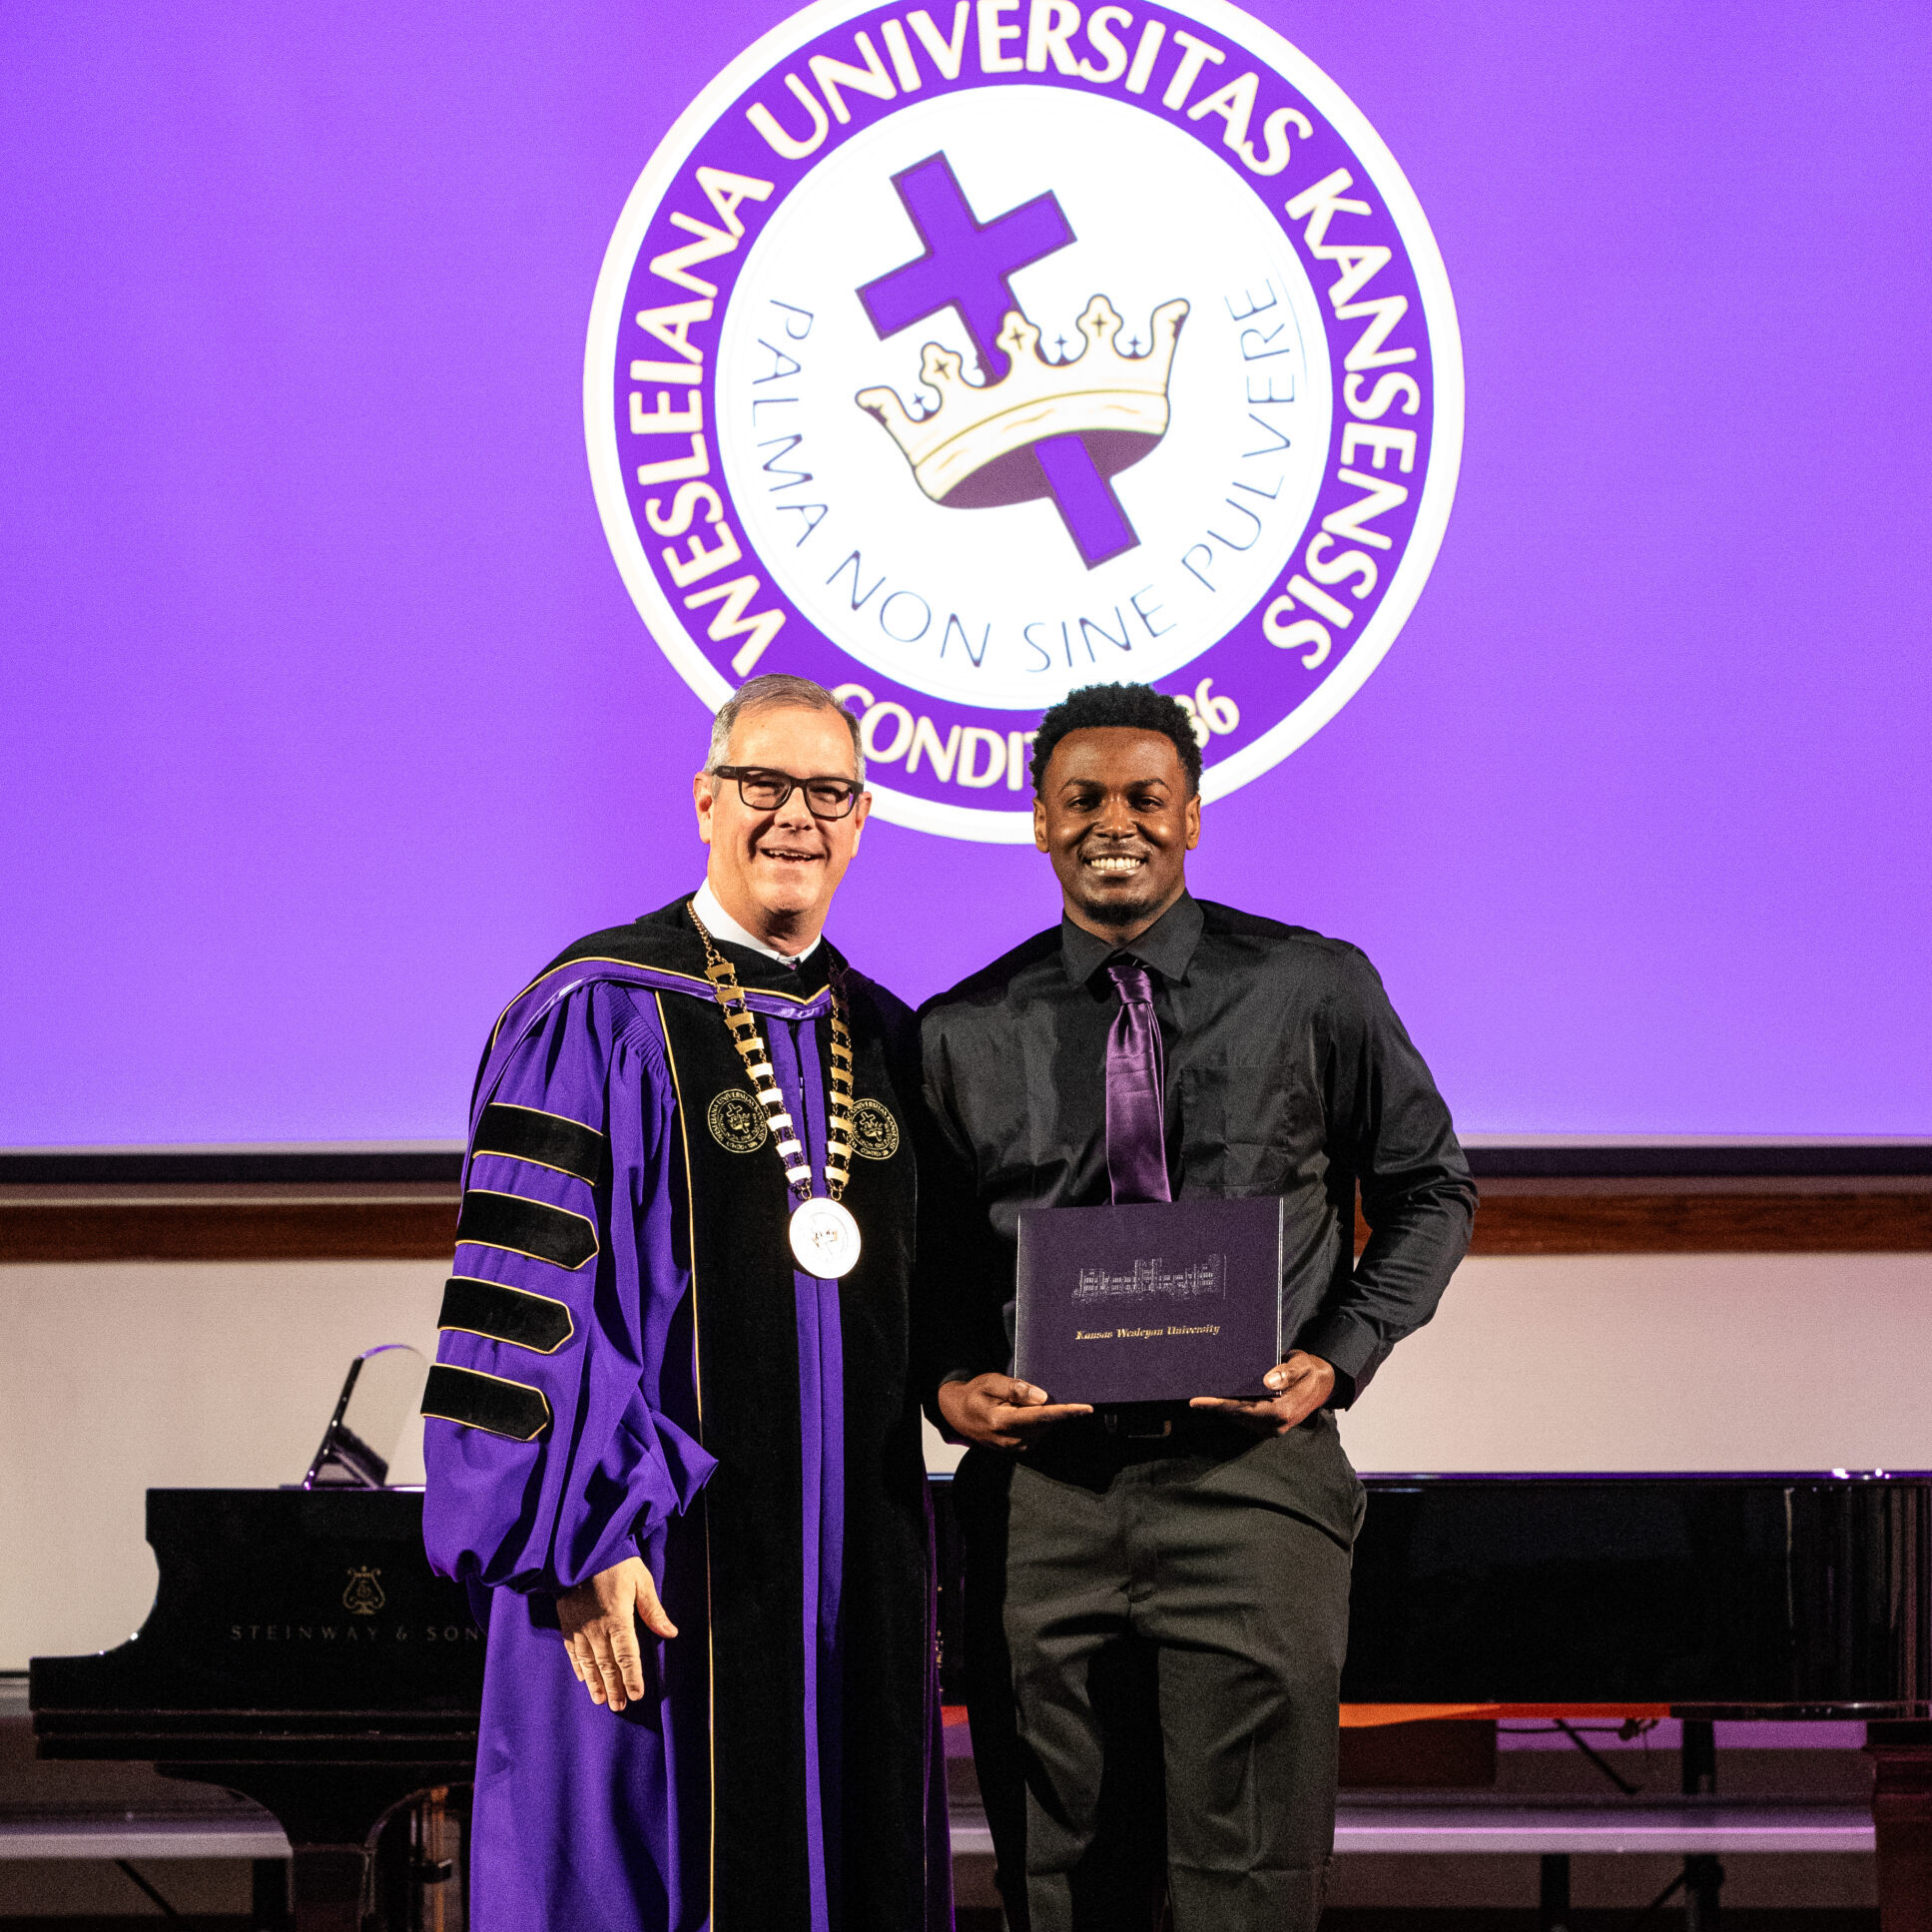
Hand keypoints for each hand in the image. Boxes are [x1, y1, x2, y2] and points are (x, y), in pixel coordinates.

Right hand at [556, 1556, 675, 1712]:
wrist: (580, 1550)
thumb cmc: (616, 1562)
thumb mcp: (641, 1581)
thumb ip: (653, 1610)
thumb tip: (670, 1633)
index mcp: (618, 1618)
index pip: (627, 1655)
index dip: (632, 1677)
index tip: (637, 1695)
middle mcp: (597, 1628)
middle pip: (607, 1664)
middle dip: (614, 1687)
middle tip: (619, 1707)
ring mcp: (579, 1627)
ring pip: (588, 1662)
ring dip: (595, 1683)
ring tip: (600, 1700)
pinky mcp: (567, 1622)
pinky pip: (572, 1650)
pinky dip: (578, 1666)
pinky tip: (583, 1677)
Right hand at [937, 1373, 1091, 1449]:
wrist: (957, 1413)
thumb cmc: (974, 1394)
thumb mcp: (991, 1382)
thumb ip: (1016, 1389)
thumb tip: (1042, 1398)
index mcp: (1001, 1421)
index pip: (1040, 1416)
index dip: (1065, 1412)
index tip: (1086, 1408)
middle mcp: (1009, 1440)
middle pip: (1046, 1425)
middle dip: (1060, 1411)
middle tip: (1065, 1393)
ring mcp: (1013, 1448)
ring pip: (1043, 1431)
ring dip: (1050, 1417)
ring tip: (1037, 1401)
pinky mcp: (1016, 1450)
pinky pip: (1038, 1435)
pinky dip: (1042, 1423)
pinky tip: (1034, 1411)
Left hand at [1189, 1350, 1335, 1435]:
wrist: (1323, 1383)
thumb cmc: (1311, 1370)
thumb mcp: (1302, 1364)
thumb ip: (1287, 1372)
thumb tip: (1267, 1381)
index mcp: (1283, 1410)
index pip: (1244, 1409)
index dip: (1220, 1405)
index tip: (1198, 1401)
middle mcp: (1276, 1424)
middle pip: (1238, 1417)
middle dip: (1215, 1408)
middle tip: (1192, 1397)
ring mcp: (1273, 1427)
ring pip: (1240, 1420)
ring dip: (1221, 1410)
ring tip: (1201, 1398)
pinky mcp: (1270, 1425)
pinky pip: (1246, 1419)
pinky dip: (1231, 1411)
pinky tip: (1219, 1400)